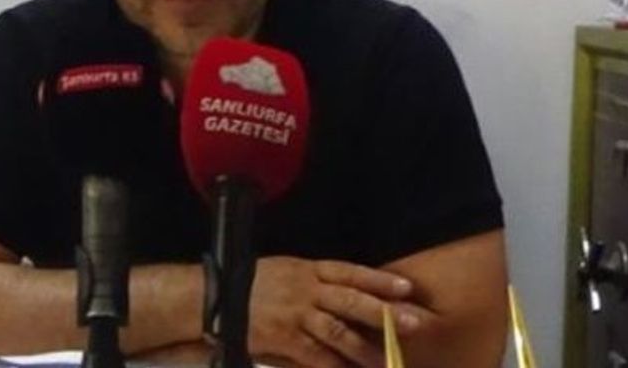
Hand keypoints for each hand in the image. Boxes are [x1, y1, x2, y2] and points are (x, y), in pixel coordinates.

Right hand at [248, 256, 431, 367]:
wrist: (213, 297)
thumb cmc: (250, 284)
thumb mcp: (285, 271)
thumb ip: (315, 282)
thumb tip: (348, 294)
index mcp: (307, 270)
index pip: (350, 272)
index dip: (379, 279)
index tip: (406, 287)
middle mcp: (304, 290)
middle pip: (351, 300)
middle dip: (385, 312)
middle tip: (414, 321)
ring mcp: (294, 315)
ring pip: (337, 331)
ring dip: (366, 348)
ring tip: (390, 360)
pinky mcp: (283, 339)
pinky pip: (315, 355)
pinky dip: (335, 366)